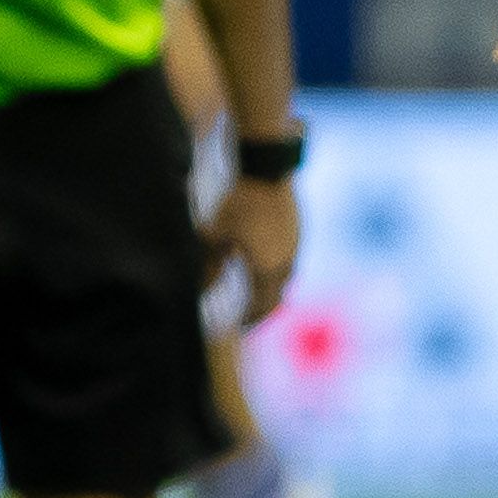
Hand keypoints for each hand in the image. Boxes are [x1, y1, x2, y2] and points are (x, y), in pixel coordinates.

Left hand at [204, 175, 298, 322]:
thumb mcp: (215, 237)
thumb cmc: (238, 203)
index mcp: (265, 270)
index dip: (247, 320)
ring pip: (284, 280)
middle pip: (275, 298)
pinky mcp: (297, 232)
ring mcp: (295, 247)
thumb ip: (208, 267)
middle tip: (247, 318)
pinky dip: (275, 271)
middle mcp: (285, 263)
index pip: (258, 307)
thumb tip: (200, 291)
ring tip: (254, 293)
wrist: (267, 170)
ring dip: (270, 290)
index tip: (237, 327)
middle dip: (261, 311)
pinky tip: (262, 262)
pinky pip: (288, 261)